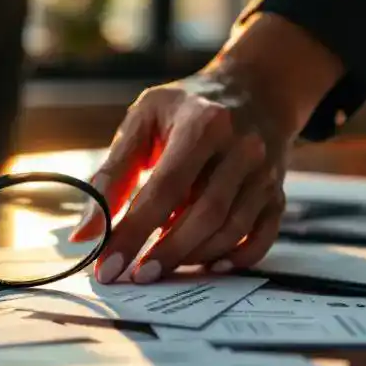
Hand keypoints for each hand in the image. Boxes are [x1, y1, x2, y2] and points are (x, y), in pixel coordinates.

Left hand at [70, 13, 342, 283]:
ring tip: (161, 266)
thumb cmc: (188, 106)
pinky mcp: (277, 193)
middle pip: (204, 214)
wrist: (256, 89)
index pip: (165, 188)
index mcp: (203, 124)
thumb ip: (114, 172)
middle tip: (136, 277)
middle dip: (166, 253)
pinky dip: (235, 259)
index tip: (110, 265)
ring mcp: (265, 173)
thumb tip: (88, 232)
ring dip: (193, 257)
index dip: (135, 231)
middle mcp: (241, 148)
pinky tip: (208, 265)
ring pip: (231, 230)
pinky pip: (262, 237)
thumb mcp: (144, 119)